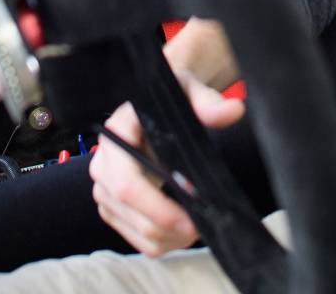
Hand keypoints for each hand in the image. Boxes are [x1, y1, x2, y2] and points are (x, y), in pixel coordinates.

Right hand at [90, 76, 245, 255]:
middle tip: (203, 225)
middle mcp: (103, 165)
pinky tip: (182, 230)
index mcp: (116, 134)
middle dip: (170, 226)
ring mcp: (104, 191)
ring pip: (138, 231)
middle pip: (132, 212)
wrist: (152, 111)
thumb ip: (207, 102)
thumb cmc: (169, 100)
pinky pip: (138, 241)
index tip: (192, 208)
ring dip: (170, 238)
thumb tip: (232, 110)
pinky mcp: (112, 210)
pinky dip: (163, 243)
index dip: (158, 204)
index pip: (126, 181)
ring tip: (197, 225)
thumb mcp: (187, 92)